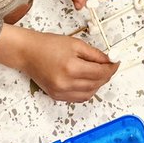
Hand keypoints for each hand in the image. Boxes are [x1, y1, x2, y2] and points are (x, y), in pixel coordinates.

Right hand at [0, 24, 117, 101]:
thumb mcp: (75, 44)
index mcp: (71, 68)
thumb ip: (95, 54)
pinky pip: (78, 98)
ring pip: (89, 93)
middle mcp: (66, 83)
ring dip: (98, 84)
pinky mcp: (57, 96)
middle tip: (110, 66)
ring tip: (99, 73)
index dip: (111, 68)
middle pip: (96, 84)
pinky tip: (88, 81)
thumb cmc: (47, 45)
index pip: (100, 73)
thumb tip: (110, 60)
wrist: (27, 52)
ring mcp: (60, 92)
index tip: (116, 62)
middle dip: (106, 75)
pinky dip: (87, 91)